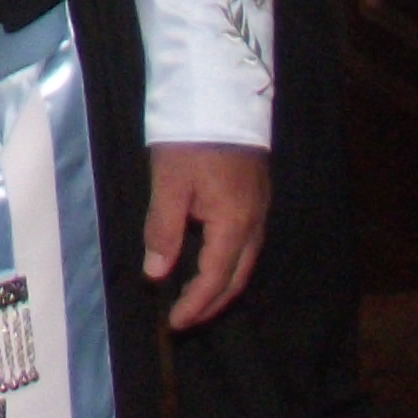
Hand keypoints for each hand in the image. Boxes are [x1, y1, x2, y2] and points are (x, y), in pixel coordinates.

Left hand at [143, 141, 268, 330]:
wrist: (222, 93)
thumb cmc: (191, 137)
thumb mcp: (168, 182)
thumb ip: (163, 230)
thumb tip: (157, 273)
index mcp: (234, 224)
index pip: (215, 280)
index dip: (195, 305)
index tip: (175, 323)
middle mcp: (254, 223)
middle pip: (237, 278)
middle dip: (212, 304)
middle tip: (186, 319)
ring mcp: (260, 209)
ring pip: (245, 262)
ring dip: (222, 286)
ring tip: (198, 298)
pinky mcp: (257, 195)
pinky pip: (247, 244)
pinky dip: (229, 263)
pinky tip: (213, 260)